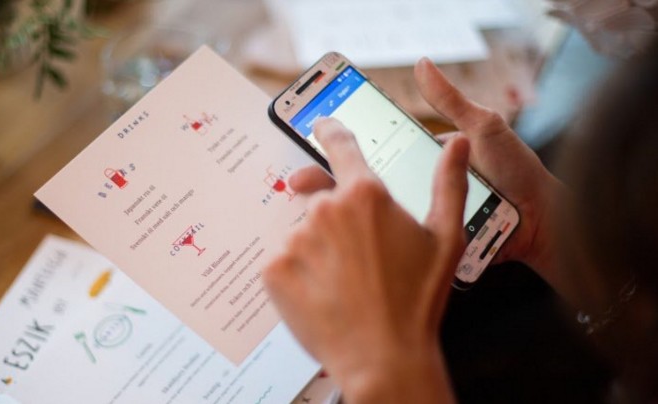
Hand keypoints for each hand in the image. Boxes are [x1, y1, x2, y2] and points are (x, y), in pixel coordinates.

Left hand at [263, 119, 466, 402]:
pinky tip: (324, 295)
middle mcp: (325, 209)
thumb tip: (459, 142)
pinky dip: (298, 274)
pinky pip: (283, 260)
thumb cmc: (417, 299)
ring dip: (318, 251)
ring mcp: (295, 239)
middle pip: (321, 199)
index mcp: (366, 194)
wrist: (383, 358)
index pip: (340, 146)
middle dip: (336, 221)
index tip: (321, 123)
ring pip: (303, 233)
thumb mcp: (447, 238)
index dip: (330, 131)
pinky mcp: (273, 269)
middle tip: (360, 259)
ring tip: (345, 284)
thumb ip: (449, 182)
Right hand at [290, 59, 562, 278]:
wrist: (545, 226)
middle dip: (324, 186)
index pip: (371, 153)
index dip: (340, 149)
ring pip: (370, 224)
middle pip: (360, 191)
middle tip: (297, 183)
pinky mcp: (426, 252)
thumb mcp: (482, 129)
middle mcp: (413, 194)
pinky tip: (337, 247)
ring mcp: (417, 225)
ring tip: (309, 217)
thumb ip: (450, 101)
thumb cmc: (517, 173)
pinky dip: (362, 249)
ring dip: (336, 221)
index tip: (312, 139)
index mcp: (420, 162)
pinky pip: (391, 250)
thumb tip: (421, 63)